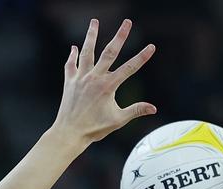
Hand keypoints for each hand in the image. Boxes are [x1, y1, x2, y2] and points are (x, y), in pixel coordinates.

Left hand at [54, 18, 155, 144]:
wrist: (70, 133)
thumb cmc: (94, 129)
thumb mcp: (118, 120)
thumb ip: (135, 111)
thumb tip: (153, 108)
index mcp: (108, 86)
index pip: (129, 68)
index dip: (142, 57)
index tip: (151, 46)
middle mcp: (94, 77)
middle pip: (110, 52)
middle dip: (120, 36)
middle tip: (127, 22)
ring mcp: (81, 77)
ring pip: (87, 52)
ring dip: (91, 35)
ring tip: (94, 22)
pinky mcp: (70, 81)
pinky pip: (71, 65)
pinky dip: (73, 55)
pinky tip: (74, 48)